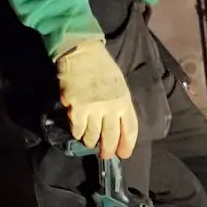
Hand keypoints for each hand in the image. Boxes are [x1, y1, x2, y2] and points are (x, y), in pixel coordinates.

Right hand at [56, 37, 138, 159]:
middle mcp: (111, 108)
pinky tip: (77, 131)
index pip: (130, 130)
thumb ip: (120, 105)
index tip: (123, 153)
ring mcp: (94, 108)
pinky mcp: (77, 107)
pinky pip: (77, 129)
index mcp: (124, 101)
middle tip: (104, 155)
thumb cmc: (101, 67)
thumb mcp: (119, 85)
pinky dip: (77, 132)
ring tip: (89, 141)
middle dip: (107, 150)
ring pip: (92, 136)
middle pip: (111, 138)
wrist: (82, 51)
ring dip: (90, 141)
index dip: (127, 145)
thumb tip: (117, 126)